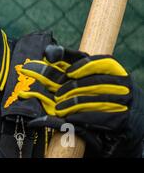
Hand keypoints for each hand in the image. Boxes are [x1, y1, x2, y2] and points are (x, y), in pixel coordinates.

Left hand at [17, 45, 131, 151]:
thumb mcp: (80, 69)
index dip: (84, 66)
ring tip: (59, 108)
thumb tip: (49, 55)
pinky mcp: (119, 117)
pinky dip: (81, 117)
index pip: (102, 62)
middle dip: (72, 89)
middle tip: (57, 96)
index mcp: (113, 68)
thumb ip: (65, 58)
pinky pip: (99, 117)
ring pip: (95, 101)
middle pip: (95, 83)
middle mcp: (122, 83)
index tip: (68, 73)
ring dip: (73, 105)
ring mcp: (123, 101)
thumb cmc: (89, 83)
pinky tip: (69, 117)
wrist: (111, 107)